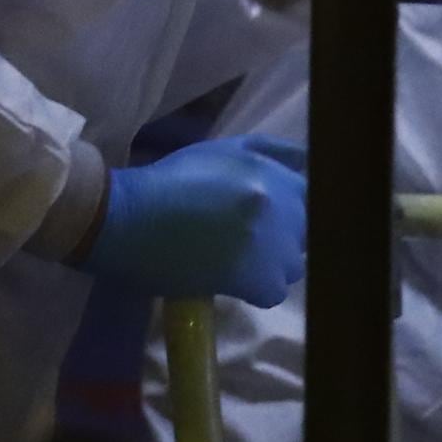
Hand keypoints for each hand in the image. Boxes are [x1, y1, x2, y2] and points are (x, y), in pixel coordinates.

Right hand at [79, 134, 307, 305]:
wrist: (128, 218)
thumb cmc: (172, 180)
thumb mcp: (224, 150)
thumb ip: (273, 152)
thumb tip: (311, 163)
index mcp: (273, 173)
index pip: (312, 199)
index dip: (293, 213)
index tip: (270, 220)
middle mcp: (280, 205)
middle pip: (305, 233)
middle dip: (282, 238)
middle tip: (243, 240)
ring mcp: (270, 243)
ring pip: (293, 265)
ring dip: (269, 265)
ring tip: (233, 259)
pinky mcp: (255, 277)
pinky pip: (273, 291)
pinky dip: (253, 290)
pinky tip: (227, 278)